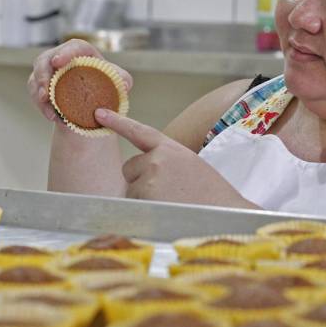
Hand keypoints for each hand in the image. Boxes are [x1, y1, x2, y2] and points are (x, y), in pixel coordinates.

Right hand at [27, 39, 132, 122]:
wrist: (93, 105)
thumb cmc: (106, 88)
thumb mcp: (118, 83)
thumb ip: (123, 80)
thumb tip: (125, 85)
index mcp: (83, 52)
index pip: (73, 46)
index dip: (64, 53)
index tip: (58, 62)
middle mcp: (62, 58)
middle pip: (45, 60)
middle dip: (42, 76)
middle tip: (46, 94)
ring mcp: (49, 72)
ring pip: (36, 79)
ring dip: (40, 96)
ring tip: (51, 113)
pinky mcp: (40, 86)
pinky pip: (35, 94)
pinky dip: (42, 107)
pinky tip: (52, 117)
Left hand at [95, 108, 257, 208]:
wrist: (226, 213)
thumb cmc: (211, 195)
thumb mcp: (190, 166)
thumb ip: (166, 162)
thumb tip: (145, 173)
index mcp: (170, 148)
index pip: (139, 131)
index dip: (118, 122)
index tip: (99, 113)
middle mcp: (157, 158)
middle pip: (130, 167)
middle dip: (140, 180)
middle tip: (168, 192)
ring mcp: (149, 177)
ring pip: (131, 188)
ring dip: (145, 197)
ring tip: (172, 203)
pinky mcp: (144, 196)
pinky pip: (133, 204)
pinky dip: (145, 210)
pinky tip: (167, 211)